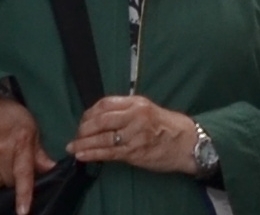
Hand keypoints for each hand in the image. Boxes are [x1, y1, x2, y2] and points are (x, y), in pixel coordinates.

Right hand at [0, 92, 45, 214]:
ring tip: (2, 162)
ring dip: (1, 178)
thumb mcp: (32, 129)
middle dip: (14, 178)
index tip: (23, 211)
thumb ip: (40, 153)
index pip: (23, 173)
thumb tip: (52, 169)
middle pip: (9, 182)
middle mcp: (0, 151)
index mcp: (20, 142)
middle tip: (14, 164)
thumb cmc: (12, 118)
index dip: (23, 194)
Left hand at [72, 97, 205, 175]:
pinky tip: (82, 156)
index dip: (89, 113)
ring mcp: (135, 134)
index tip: (82, 121)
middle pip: (100, 120)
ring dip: (83, 144)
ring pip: (102, 138)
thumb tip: (102, 119)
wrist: (187, 142)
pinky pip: (109, 152)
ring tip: (72, 147)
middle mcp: (135, 116)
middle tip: (76, 136)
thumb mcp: (148, 111)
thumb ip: (127, 112)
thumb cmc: (167, 127)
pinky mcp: (135, 151)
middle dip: (83, 129)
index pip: (105, 103)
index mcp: (137, 103)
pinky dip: (92, 154)